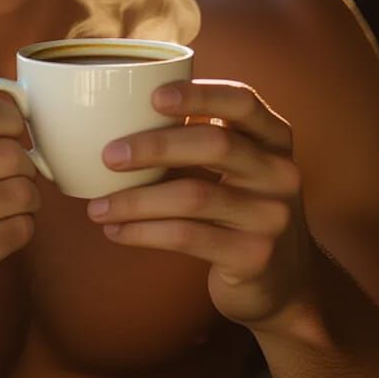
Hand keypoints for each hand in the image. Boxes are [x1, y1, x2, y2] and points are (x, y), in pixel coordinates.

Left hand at [86, 79, 312, 329]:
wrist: (281, 281)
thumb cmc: (238, 207)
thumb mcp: (235, 166)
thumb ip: (199, 137)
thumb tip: (121, 113)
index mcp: (274, 138)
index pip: (242, 102)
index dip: (199, 95)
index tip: (153, 96)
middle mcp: (281, 173)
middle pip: (215, 145)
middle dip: (155, 146)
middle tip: (108, 155)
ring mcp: (271, 216)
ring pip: (193, 196)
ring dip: (136, 200)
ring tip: (97, 207)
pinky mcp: (253, 256)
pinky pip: (187, 237)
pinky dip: (144, 232)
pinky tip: (116, 231)